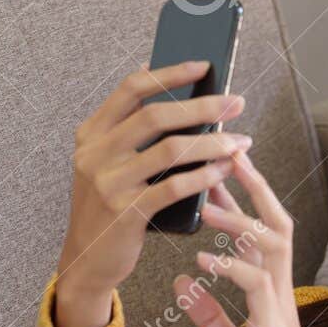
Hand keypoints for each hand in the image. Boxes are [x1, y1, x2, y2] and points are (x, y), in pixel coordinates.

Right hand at [52, 59, 252, 326]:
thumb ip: (132, 136)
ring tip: (240, 141)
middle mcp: (96, 153)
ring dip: (213, 143)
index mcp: (91, 133)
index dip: (170, 73)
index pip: (132, 89)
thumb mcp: (109, 166)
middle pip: (157, 115)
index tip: (204, 65)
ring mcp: (109, 182)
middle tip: (236, 103)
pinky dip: (205, 176)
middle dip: (203, 106)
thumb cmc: (109, 209)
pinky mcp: (126, 211)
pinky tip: (225, 170)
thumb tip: (182, 100)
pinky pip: (175, 187)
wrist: (87, 260)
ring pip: (172, 150)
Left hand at [178, 150, 327, 326]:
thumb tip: (184, 283)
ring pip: (271, 245)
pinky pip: (255, 285)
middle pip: (275, 222)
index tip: (220, 171)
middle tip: (228, 154)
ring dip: (239, 222)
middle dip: (253, 187)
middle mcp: (280, 289)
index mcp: (269, 290)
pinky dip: (229, 267)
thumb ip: (209, 312)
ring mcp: (280, 305)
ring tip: (207, 207)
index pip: (259, 233)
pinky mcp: (274, 326)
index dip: (241, 200)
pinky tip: (203, 259)